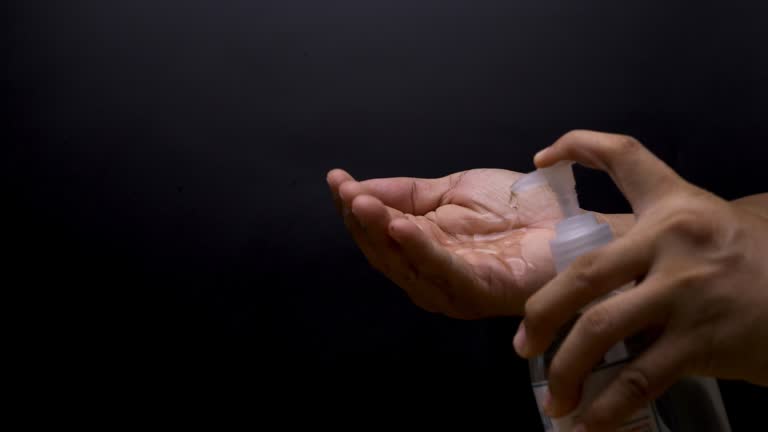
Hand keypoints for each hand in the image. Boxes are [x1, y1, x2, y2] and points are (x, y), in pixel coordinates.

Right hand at [327, 168, 565, 317]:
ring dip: (381, 233)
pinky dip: (420, 250)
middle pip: (384, 251)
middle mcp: (431, 273)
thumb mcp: (452, 191)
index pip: (378, 230)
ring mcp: (453, 287)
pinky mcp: (479, 292)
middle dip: (361, 219)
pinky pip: (443, 272)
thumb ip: (408, 193)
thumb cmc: (516, 209)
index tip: (336, 179)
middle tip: (346, 191)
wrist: (568, 222)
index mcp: (423, 249)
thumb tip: (357, 188)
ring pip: (405, 264)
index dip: (355, 206)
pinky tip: (401, 226)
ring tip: (362, 204)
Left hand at [514, 130, 767, 430]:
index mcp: (675, 205)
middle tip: (522, 345)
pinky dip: (608, 406)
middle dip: (542, 313)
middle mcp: (674, 240)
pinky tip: (590, 421)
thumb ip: (655, 243)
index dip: (578, 146)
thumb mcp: (709, 231)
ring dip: (566, 369)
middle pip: (584, 272)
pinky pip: (639, 377)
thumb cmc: (755, 265)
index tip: (541, 157)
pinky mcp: (703, 339)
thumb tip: (591, 283)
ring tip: (554, 397)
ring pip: (600, 329)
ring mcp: (687, 290)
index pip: (624, 156)